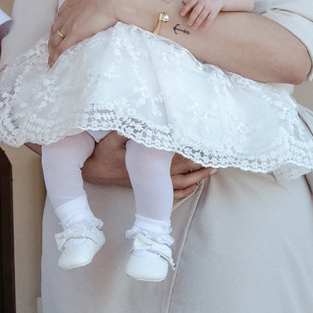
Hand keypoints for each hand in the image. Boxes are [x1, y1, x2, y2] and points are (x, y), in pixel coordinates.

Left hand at [49, 0, 132, 65]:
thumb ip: (94, 2)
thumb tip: (100, 7)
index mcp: (71, 3)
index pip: (59, 19)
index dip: (57, 29)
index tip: (57, 36)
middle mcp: (66, 13)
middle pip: (54, 30)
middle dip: (51, 42)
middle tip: (51, 51)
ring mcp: (69, 24)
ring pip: (55, 41)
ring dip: (52, 52)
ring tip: (52, 60)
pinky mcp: (75, 33)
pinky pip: (61, 48)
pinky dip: (56, 57)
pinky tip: (54, 64)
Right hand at [80, 132, 213, 200]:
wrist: (94, 173)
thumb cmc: (102, 154)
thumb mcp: (110, 139)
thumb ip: (124, 130)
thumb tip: (139, 119)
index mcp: (150, 161)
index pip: (177, 156)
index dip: (193, 151)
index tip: (208, 146)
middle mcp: (155, 174)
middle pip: (184, 168)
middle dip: (202, 162)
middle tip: (219, 157)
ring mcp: (153, 184)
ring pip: (182, 182)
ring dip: (199, 176)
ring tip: (213, 170)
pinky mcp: (149, 188)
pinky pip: (172, 193)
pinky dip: (186, 191)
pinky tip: (195, 186)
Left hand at [181, 0, 226, 29]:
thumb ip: (191, 1)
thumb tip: (182, 2)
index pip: (190, 4)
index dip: (185, 9)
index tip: (182, 14)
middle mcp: (203, 2)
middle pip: (196, 11)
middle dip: (192, 18)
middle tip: (188, 24)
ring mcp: (209, 6)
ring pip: (202, 15)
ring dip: (198, 22)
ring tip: (194, 27)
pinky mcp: (215, 11)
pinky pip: (210, 19)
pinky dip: (206, 24)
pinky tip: (203, 29)